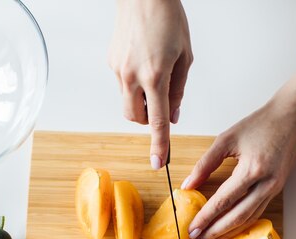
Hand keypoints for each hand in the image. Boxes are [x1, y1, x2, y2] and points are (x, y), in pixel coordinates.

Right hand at [108, 0, 192, 169]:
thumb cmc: (167, 18)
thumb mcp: (185, 56)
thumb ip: (179, 89)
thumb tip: (174, 114)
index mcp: (155, 76)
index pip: (157, 121)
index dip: (159, 145)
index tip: (158, 163)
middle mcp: (132, 76)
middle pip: (137, 118)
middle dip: (149, 120)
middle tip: (162, 103)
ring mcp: (118, 70)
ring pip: (127, 104)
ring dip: (141, 104)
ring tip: (153, 79)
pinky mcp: (111, 63)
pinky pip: (122, 86)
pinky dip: (134, 86)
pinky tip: (143, 64)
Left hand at [181, 97, 295, 238]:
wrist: (293, 118)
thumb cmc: (261, 124)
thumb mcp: (226, 139)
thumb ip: (205, 164)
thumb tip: (188, 184)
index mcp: (252, 170)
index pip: (223, 201)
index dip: (206, 218)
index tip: (192, 229)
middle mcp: (266, 184)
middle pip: (237, 217)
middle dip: (216, 232)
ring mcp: (274, 189)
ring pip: (248, 218)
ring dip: (229, 233)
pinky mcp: (277, 189)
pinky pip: (257, 212)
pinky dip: (242, 224)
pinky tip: (230, 229)